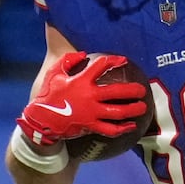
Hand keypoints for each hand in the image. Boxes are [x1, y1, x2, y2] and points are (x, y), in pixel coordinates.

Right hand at [17, 52, 149, 146]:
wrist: (41, 119)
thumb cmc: (48, 94)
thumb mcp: (55, 73)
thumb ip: (68, 61)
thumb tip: (83, 54)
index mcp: (81, 80)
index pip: (101, 66)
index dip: (114, 61)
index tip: (124, 60)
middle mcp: (89, 96)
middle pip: (116, 91)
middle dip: (132, 90)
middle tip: (142, 90)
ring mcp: (91, 113)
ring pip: (118, 112)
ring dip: (133, 109)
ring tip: (143, 107)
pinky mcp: (90, 126)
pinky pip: (110, 129)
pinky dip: (123, 128)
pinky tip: (131, 126)